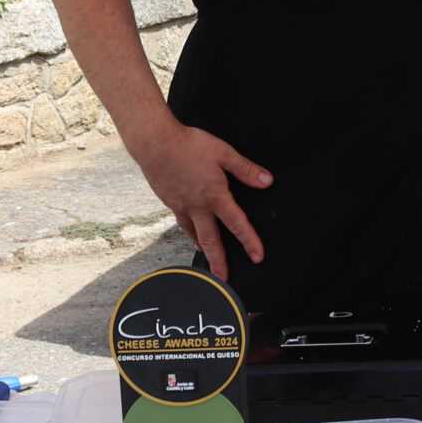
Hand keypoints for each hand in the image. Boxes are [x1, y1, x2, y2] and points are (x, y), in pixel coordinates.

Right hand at [130, 120, 270, 280]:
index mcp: (214, 196)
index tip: (257, 256)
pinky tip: (191, 231)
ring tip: (208, 260)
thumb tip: (267, 181)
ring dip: (203, 250)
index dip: (249, 241)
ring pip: (194, 234)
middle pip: (210, 240)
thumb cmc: (189, 145)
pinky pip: (182, 222)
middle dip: (218, 262)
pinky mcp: (169, 201)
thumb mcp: (223, 153)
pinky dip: (189, 232)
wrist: (155, 143)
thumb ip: (245, 169)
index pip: (236, 224)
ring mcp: (181, 206)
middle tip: (222, 279)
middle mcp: (197, 206)